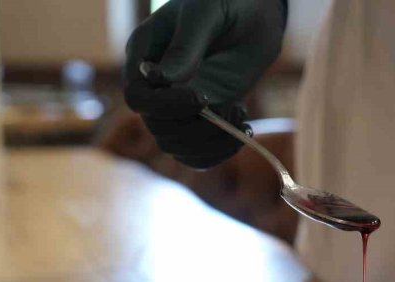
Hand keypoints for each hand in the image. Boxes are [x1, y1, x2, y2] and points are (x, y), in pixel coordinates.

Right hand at [124, 0, 285, 168]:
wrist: (256, 13)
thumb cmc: (226, 2)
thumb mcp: (205, 14)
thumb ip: (185, 46)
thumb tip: (162, 79)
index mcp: (145, 56)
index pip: (138, 98)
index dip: (166, 107)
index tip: (202, 97)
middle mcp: (156, 85)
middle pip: (158, 129)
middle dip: (197, 128)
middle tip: (234, 109)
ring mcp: (179, 105)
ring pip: (177, 146)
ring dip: (212, 143)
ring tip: (241, 117)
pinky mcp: (202, 119)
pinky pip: (197, 154)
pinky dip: (219, 153)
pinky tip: (242, 132)